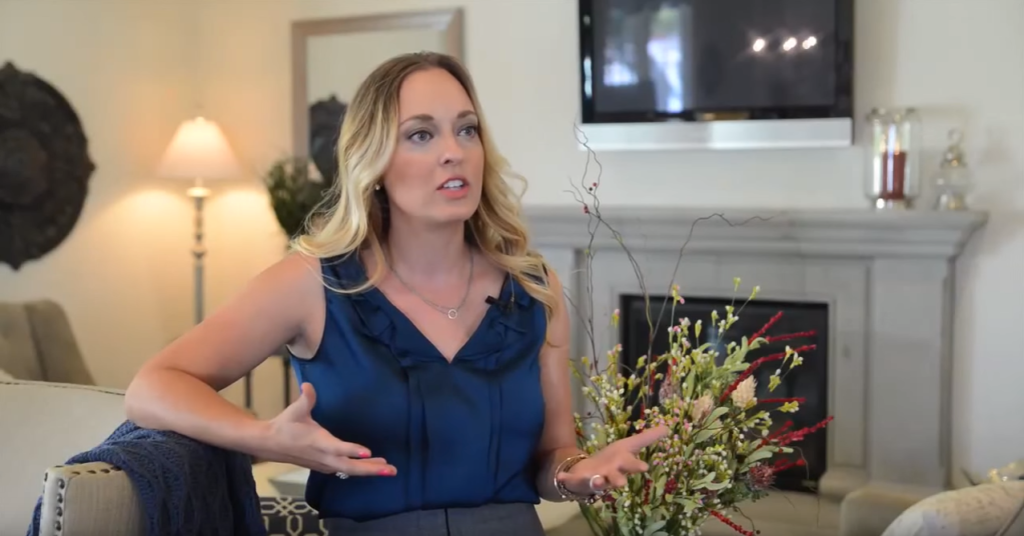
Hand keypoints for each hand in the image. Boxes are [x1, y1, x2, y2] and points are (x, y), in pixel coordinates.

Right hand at [264, 382, 396, 476]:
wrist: (270, 444)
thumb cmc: (285, 425)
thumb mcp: (295, 410)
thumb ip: (306, 399)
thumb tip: (308, 385)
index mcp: (318, 442)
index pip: (337, 448)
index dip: (351, 450)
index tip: (368, 452)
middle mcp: (324, 456)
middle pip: (350, 467)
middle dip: (371, 469)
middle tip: (391, 469)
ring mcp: (324, 463)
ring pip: (349, 470)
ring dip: (369, 470)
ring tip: (388, 468)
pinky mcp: (324, 466)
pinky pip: (345, 470)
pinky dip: (360, 469)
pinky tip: (373, 466)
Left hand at [555, 426, 668, 495]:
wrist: (590, 473)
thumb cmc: (613, 460)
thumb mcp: (629, 446)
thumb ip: (647, 438)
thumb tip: (668, 427)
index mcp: (622, 465)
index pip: (632, 464)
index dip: (637, 466)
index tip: (644, 467)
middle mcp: (611, 475)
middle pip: (616, 478)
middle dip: (618, 479)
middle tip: (621, 483)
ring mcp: (595, 479)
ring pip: (598, 483)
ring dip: (598, 482)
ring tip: (598, 480)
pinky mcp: (579, 481)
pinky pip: (572, 482)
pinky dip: (567, 480)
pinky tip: (561, 477)